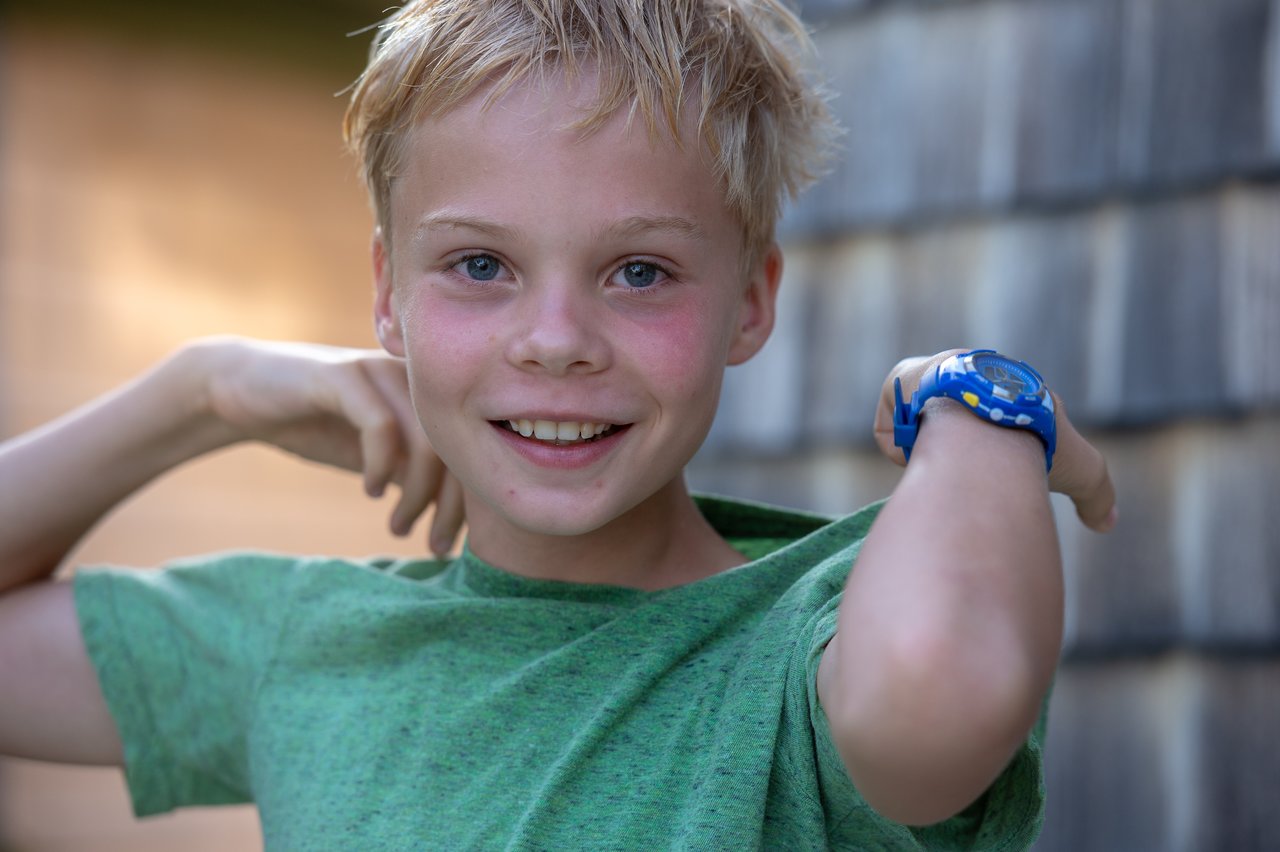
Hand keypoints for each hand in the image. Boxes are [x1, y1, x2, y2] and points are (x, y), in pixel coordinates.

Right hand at [196, 337, 463, 553]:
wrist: (242, 392)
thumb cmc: (319, 426)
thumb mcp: (379, 458)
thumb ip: (417, 476)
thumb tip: (462, 523)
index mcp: (429, 395)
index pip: (471, 450)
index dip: (469, 503)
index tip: (447, 544)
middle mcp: (413, 377)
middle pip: (456, 447)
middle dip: (450, 506)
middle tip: (433, 545)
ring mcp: (379, 371)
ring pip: (425, 439)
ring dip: (417, 494)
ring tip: (398, 526)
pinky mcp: (343, 375)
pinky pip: (381, 425)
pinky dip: (381, 465)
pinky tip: (370, 491)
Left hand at [872, 350, 1116, 532]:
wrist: (993, 424)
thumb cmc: (1038, 444)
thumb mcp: (1082, 470)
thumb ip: (1097, 498)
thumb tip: (1106, 524)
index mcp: (1006, 391)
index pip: (990, 423)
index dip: (987, 455)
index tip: (989, 475)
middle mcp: (967, 376)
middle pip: (947, 425)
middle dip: (951, 453)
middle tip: (958, 474)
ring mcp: (932, 375)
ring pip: (917, 426)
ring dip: (928, 449)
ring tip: (942, 461)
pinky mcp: (901, 379)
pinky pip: (892, 423)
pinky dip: (902, 444)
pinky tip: (921, 447)